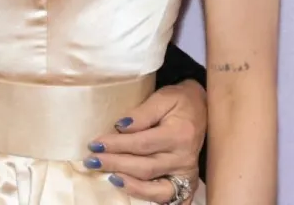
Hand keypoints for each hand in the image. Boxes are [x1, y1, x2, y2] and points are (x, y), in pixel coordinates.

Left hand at [85, 80, 205, 201]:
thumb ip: (142, 113)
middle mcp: (184, 158)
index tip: (95, 144)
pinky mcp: (187, 183)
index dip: (116, 145)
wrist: (201, 109)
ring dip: (131, 186)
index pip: (142, 144)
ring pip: (156, 189)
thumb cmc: (179, 101)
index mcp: (179, 135)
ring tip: (109, 178)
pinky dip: (151, 199)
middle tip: (92, 161)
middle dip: (116, 165)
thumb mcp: (162, 97)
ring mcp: (187, 174)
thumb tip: (120, 127)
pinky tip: (133, 193)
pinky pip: (169, 199)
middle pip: (145, 168)